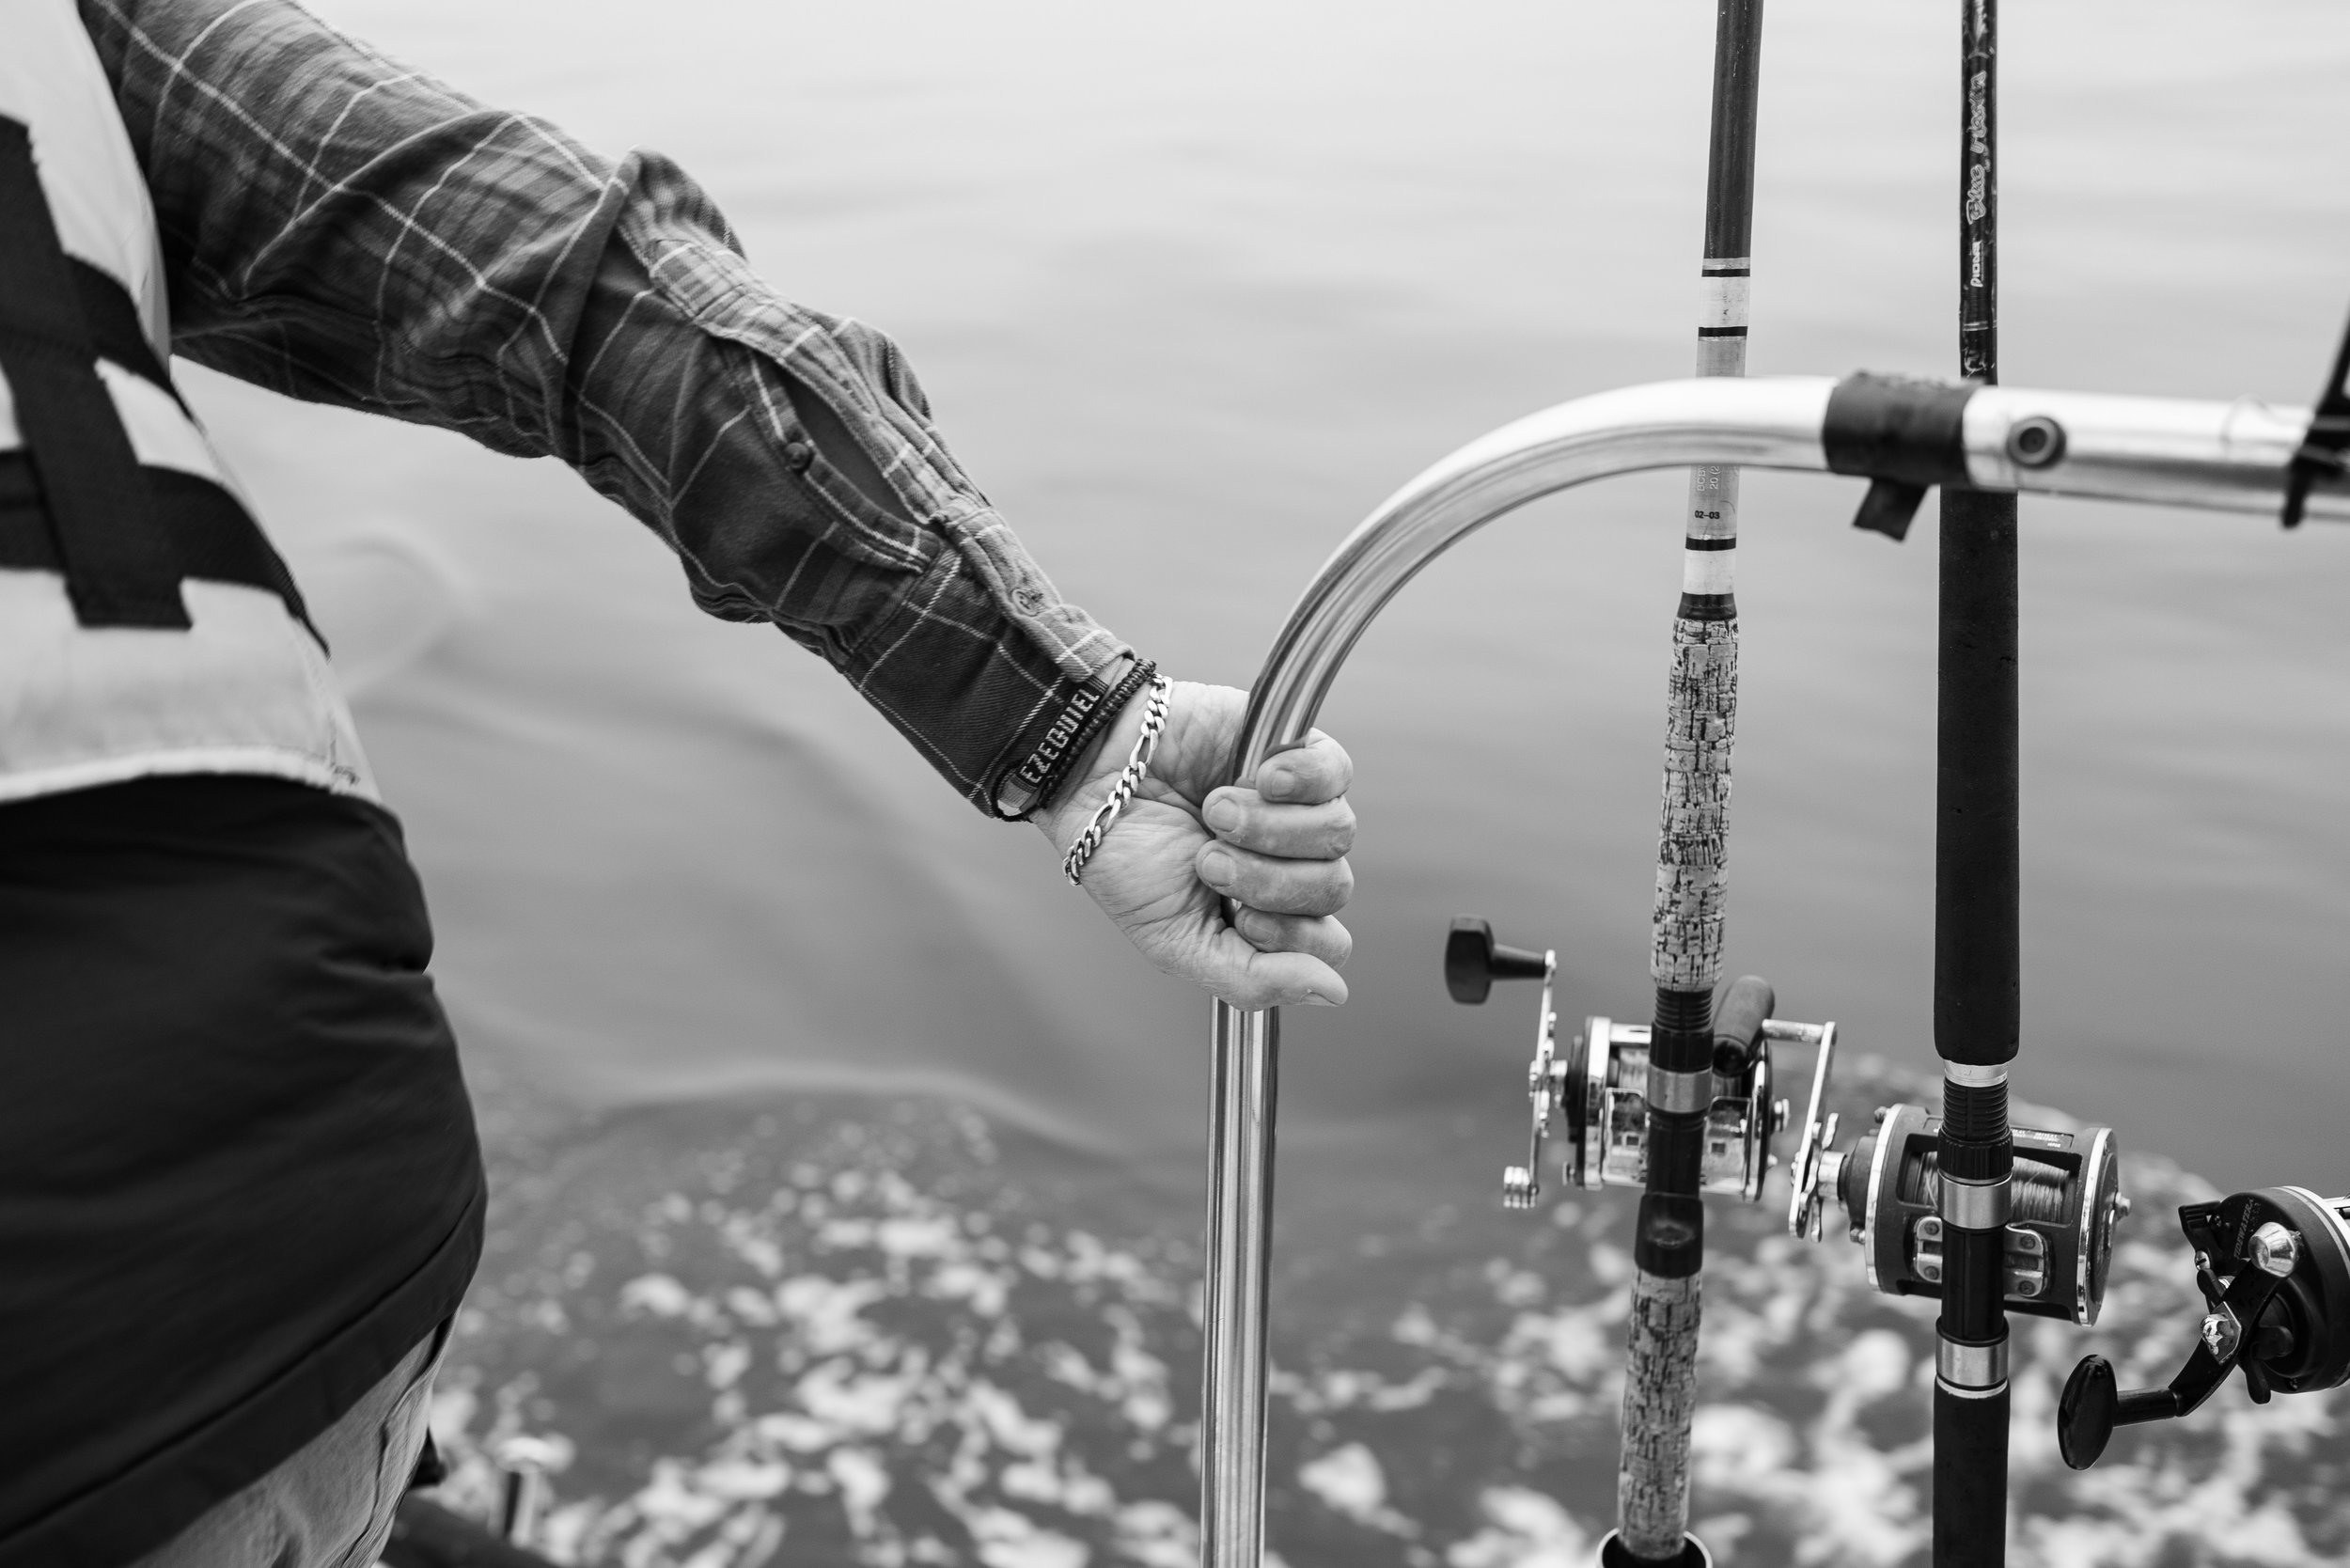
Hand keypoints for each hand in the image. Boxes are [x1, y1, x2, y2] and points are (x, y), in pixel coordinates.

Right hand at [1034, 680, 1354, 1009]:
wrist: (1091, 775)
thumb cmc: (1124, 854)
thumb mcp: (1175, 942)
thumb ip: (1252, 979)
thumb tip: (1332, 993)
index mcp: (1264, 913)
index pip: (1329, 944)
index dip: (1290, 936)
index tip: (1239, 919)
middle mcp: (1287, 861)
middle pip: (1334, 888)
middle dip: (1265, 880)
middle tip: (1209, 861)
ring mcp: (1295, 807)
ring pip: (1338, 834)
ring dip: (1267, 829)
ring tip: (1215, 813)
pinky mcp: (1294, 753)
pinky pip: (1335, 773)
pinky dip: (1298, 780)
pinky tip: (1257, 778)